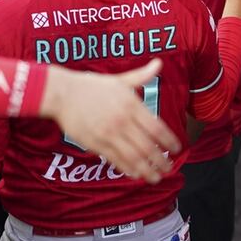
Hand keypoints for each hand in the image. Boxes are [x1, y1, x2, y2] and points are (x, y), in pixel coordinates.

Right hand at [41, 60, 180, 181]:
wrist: (62, 94)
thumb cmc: (92, 86)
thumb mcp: (120, 79)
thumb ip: (141, 76)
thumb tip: (159, 63)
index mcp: (131, 105)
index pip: (157, 128)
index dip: (169, 141)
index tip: (177, 148)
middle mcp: (123, 121)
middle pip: (148, 146)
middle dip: (161, 160)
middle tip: (168, 168)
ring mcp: (109, 134)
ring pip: (133, 157)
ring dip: (147, 170)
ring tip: (155, 177)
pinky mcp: (95, 144)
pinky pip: (115, 160)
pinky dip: (128, 169)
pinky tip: (136, 174)